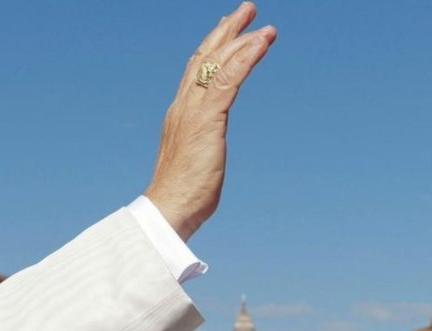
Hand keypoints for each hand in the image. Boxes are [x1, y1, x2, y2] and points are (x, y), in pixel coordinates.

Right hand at [144, 2, 276, 240]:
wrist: (168, 209)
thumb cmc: (182, 194)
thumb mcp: (195, 161)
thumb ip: (201, 146)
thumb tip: (206, 150)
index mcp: (180, 114)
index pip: (195, 70)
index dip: (212, 47)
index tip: (228, 30)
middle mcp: (184, 106)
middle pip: (205, 57)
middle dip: (227, 31)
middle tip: (247, 10)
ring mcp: (194, 111)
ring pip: (218, 63)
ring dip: (242, 39)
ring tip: (263, 23)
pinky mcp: (207, 120)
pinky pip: (228, 80)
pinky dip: (246, 59)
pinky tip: (262, 43)